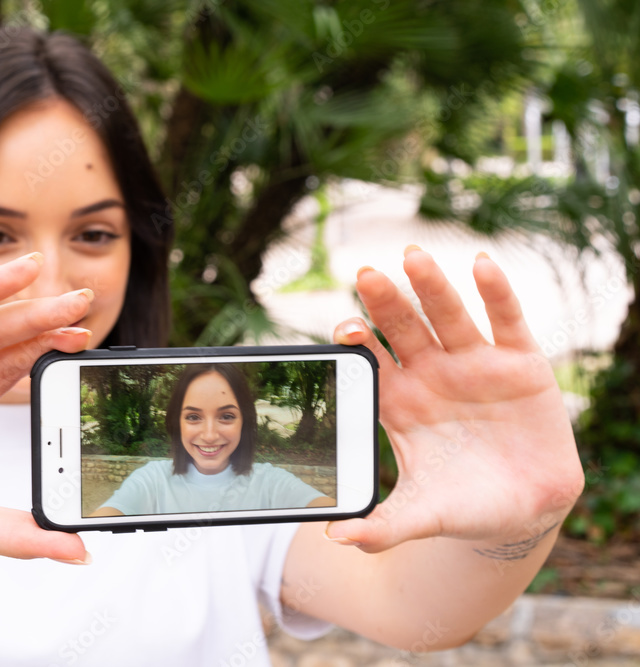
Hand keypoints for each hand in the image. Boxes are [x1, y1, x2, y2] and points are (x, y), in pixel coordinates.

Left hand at [326, 246, 583, 551]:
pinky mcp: (518, 362)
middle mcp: (431, 374)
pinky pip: (505, 320)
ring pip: (447, 315)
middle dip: (385, 302)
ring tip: (413, 256)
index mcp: (399, 402)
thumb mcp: (421, 516)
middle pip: (403, 329)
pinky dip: (496, 292)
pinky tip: (481, 264)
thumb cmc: (463, 505)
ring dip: (431, 286)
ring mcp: (473, 364)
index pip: (371, 362)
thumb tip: (338, 540)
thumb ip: (382, 526)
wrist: (524, 510)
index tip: (342, 330)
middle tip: (365, 275)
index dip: (358, 343)